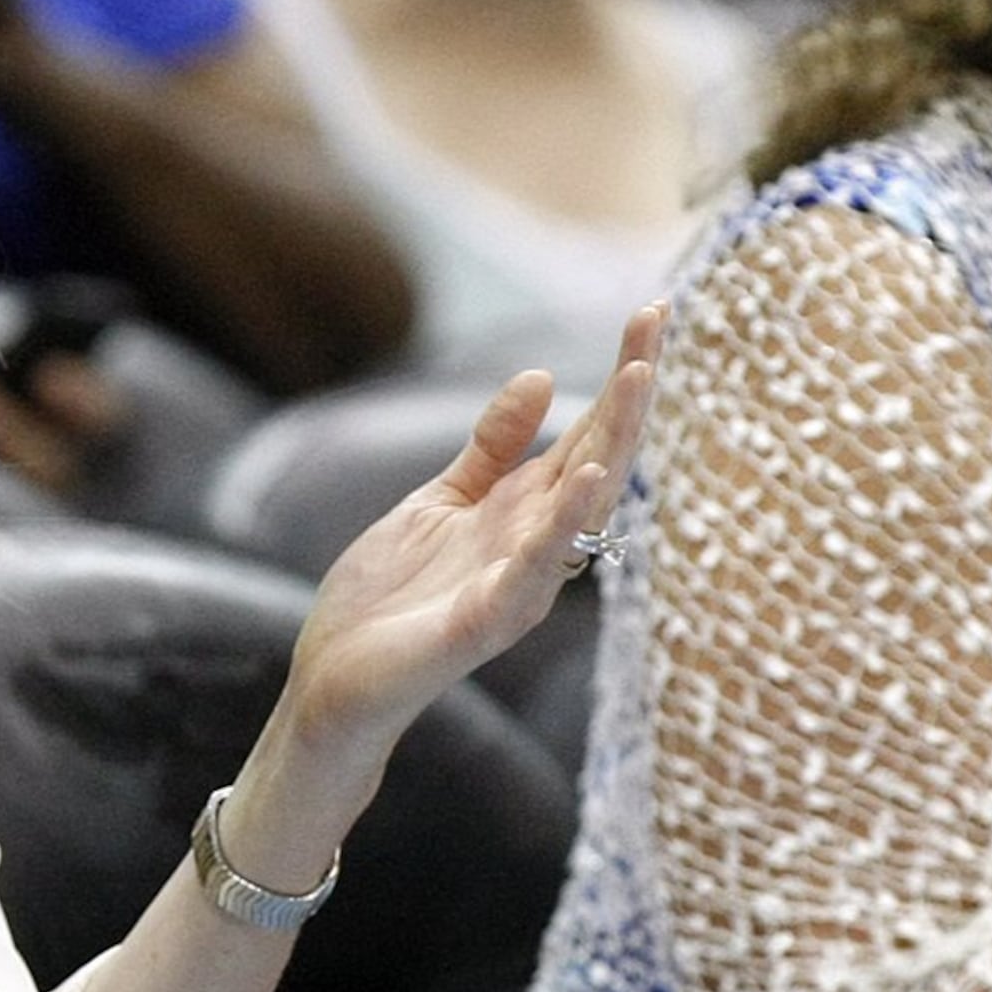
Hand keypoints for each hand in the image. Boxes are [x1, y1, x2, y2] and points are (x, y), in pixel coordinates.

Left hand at [280, 302, 665, 763]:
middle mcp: (537, 543)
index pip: (589, 432)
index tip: (651, 312)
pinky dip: (563, 525)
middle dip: (630, 392)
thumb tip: (544, 377)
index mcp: (525, 510)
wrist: (336, 679)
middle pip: (599, 457)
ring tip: (636, 380)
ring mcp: (518, 583)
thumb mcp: (441, 500)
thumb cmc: (391, 597)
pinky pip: (535, 569)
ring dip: (612, 443)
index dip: (621, 375)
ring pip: (581, 507)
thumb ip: (491, 447)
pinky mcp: (485, 621)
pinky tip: (588, 481)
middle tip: (655, 323)